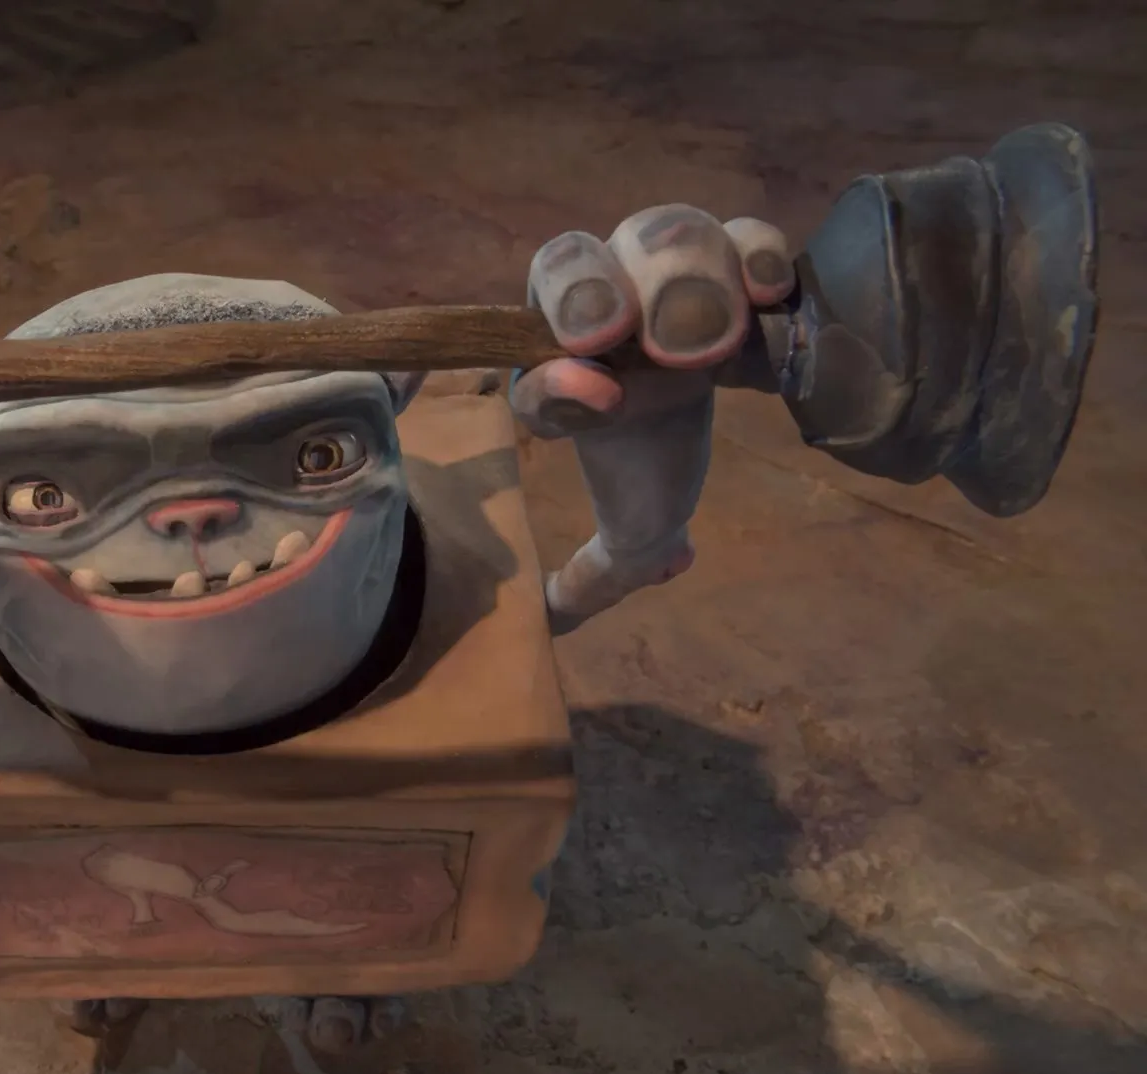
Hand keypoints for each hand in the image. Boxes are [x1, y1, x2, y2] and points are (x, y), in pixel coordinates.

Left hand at [513, 205, 797, 632]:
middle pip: (567, 259)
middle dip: (590, 296)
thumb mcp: (633, 523)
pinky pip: (742, 229)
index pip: (528, 355)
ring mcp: (668, 266)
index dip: (552, 377)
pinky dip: (757, 253)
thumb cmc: (663, 459)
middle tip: (634, 342)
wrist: (746, 412)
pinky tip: (769, 297)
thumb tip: (553, 621)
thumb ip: (598, 571)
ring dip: (682, 280)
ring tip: (711, 339)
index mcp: (554, 358)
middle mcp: (600, 298)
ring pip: (656, 233)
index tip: (597, 401)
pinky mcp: (740, 255)